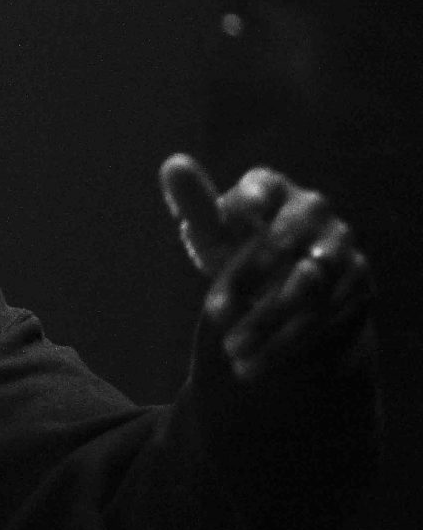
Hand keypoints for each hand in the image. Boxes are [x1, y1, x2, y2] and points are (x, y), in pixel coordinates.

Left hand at [159, 153, 373, 383]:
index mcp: (273, 188)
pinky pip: (324, 315)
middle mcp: (314, 211)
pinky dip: (288, 342)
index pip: (261, 188)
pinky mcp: (357, 284)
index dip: (248, 200)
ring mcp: (339, 247)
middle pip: (279, 244)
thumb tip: (172, 165)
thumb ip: (196, 203)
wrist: (291, 288)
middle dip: (245, 283)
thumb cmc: (239, 248)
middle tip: (212, 318)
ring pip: (306, 286)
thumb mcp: (214, 231)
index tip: (231, 213)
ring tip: (231, 351)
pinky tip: (255, 364)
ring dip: (268, 321)